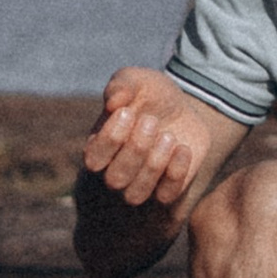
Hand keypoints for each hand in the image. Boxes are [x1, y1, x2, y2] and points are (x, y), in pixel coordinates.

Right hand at [82, 67, 216, 210]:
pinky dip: (175, 174)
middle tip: (151, 120)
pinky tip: (183, 148)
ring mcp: (141, 184)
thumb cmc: (150, 94)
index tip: (127, 112)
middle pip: (115, 179)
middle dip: (135, 150)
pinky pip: (166, 196)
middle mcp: (116, 171)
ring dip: (153, 166)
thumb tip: (113, 101)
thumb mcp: (137, 80)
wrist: (183, 107)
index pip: (93, 159)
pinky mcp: (167, 188)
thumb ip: (122, 85)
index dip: (109, 139)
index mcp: (99, 148)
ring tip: (168, 135)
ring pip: (136, 194)